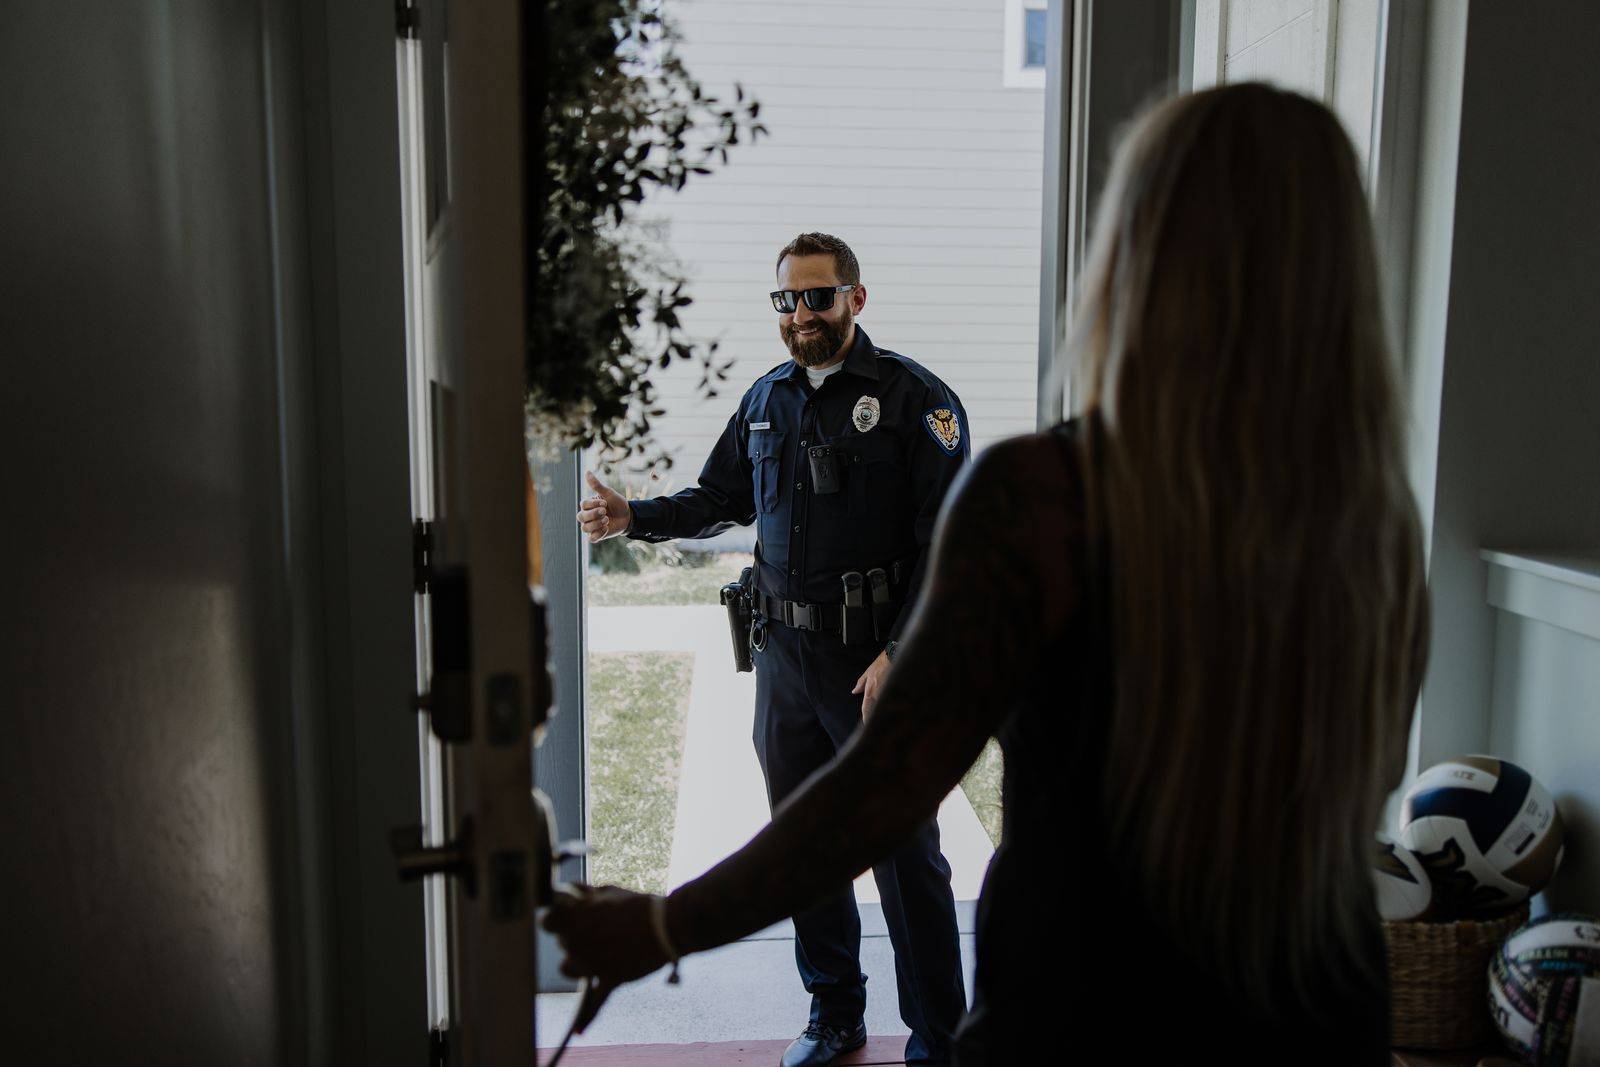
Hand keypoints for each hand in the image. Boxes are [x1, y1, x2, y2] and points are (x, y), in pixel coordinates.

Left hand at [542, 884, 668, 1010]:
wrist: (666, 926)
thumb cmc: (636, 905)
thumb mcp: (607, 890)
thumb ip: (583, 892)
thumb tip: (568, 892)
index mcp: (576, 917)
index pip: (547, 922)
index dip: (556, 919)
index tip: (565, 917)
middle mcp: (578, 942)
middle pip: (562, 943)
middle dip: (574, 935)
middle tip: (596, 928)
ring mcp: (592, 963)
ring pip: (568, 969)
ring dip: (576, 962)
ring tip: (593, 952)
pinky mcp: (609, 980)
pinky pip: (594, 1003)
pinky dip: (586, 1018)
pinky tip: (578, 1031)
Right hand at [577, 471, 630, 541]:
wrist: (628, 516)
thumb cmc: (617, 503)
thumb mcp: (609, 493)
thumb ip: (597, 485)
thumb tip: (587, 472)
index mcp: (588, 505)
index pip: (583, 505)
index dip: (593, 504)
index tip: (605, 502)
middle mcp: (587, 516)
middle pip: (581, 517)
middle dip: (593, 514)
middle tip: (605, 511)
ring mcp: (591, 526)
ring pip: (585, 528)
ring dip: (596, 524)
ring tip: (607, 520)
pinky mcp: (597, 535)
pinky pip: (591, 538)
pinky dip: (598, 534)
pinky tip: (606, 528)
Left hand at [851, 650, 892, 717]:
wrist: (895, 655)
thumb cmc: (882, 662)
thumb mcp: (868, 672)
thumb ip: (861, 683)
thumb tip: (855, 691)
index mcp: (870, 690)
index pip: (866, 708)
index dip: (866, 717)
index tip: (866, 724)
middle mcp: (878, 693)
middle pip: (876, 709)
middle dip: (875, 716)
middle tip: (876, 723)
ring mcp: (887, 693)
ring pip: (884, 706)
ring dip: (883, 710)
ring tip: (885, 717)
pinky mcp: (896, 691)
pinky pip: (891, 700)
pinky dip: (891, 704)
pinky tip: (894, 707)